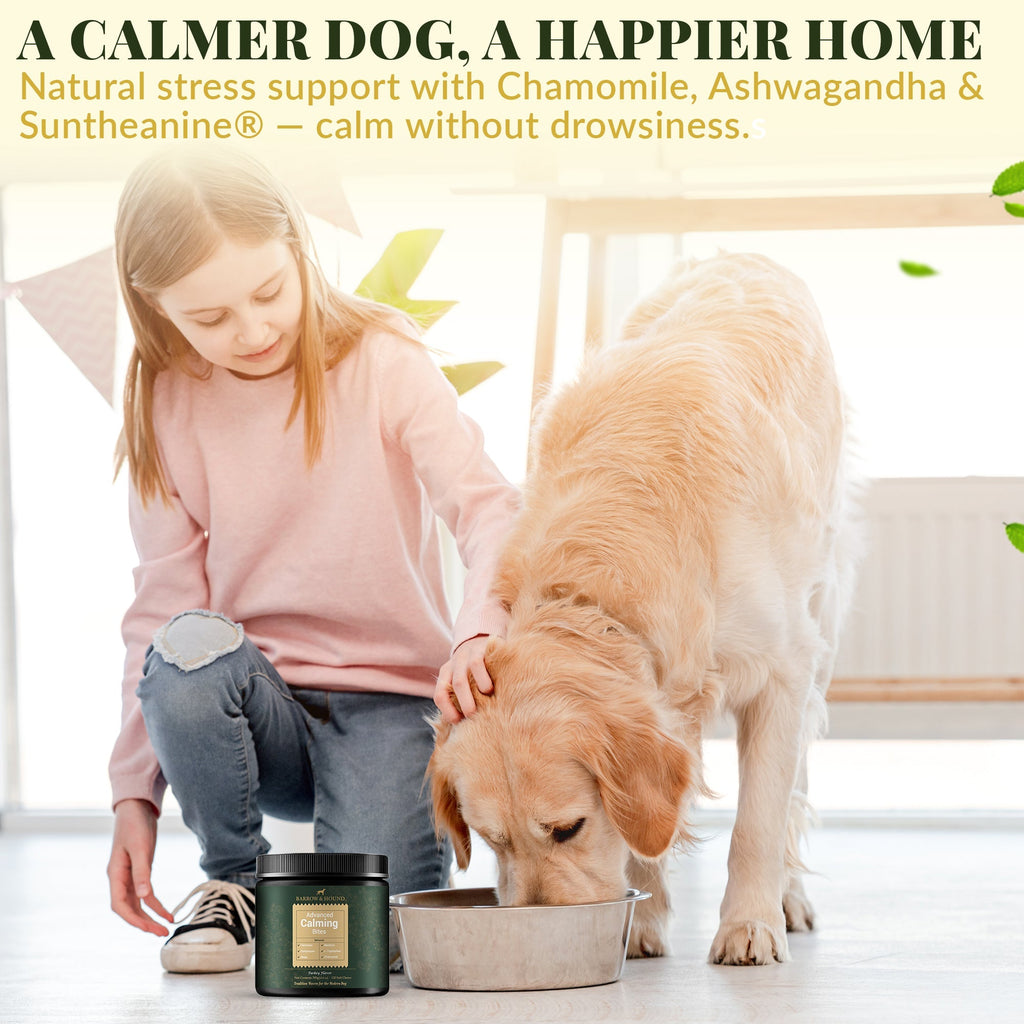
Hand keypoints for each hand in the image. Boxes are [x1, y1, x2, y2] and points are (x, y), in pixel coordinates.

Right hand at [107, 798, 173, 935]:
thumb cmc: (135, 825)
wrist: (137, 807)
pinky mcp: (140, 871)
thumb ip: (142, 872)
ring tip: (167, 928)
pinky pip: (146, 894)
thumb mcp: (140, 848)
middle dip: (144, 923)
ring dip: (150, 916)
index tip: (148, 929)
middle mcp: (120, 878)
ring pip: (138, 904)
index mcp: (115, 874)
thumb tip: (144, 897)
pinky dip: (156, 904)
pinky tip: (168, 912)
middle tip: (161, 934)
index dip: (132, 919)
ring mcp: (129, 876)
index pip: (119, 905)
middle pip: (129, 908)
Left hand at [434, 634, 493, 723]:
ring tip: (486, 702)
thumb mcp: (464, 680)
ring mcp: (466, 656)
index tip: (459, 722)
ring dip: (473, 694)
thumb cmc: (474, 670)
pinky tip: (491, 688)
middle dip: (463, 704)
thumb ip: (460, 697)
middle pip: (454, 687)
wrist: (483, 639)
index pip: (440, 695)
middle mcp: (454, 665)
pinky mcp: (479, 650)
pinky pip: (478, 664)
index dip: (447, 711)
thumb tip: (463, 726)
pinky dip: (483, 679)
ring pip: (463, 677)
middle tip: (473, 716)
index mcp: (445, 675)